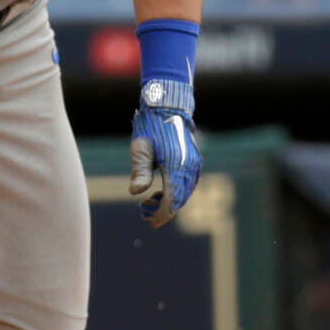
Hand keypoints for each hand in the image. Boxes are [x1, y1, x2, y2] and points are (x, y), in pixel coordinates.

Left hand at [130, 79, 199, 228]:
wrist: (168, 107)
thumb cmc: (151, 127)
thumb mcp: (141, 148)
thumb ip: (140, 171)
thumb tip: (135, 192)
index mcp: (176, 166)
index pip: (171, 199)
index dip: (161, 214)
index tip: (149, 222)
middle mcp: (189, 167)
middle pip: (180, 199)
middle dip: (165, 211)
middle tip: (147, 216)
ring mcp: (194, 164)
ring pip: (186, 192)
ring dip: (171, 202)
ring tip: (151, 203)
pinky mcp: (193, 160)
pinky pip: (189, 183)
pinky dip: (178, 192)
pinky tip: (164, 192)